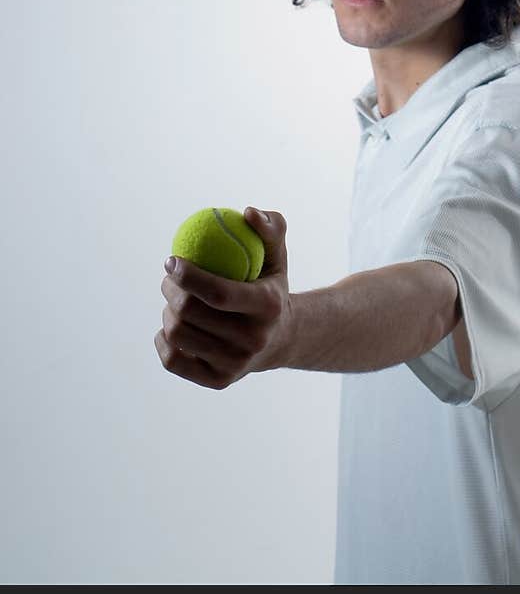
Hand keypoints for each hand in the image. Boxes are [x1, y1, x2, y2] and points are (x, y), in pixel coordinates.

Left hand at [154, 207, 294, 389]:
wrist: (282, 338)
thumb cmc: (271, 284)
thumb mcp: (276, 254)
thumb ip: (270, 227)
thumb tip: (247, 213)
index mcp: (268, 306)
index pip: (219, 292)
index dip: (188, 275)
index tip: (171, 260)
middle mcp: (254, 340)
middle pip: (191, 313)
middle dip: (170, 289)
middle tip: (169, 277)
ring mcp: (236, 364)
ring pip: (179, 335)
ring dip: (167, 311)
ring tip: (173, 299)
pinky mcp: (219, 381)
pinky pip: (173, 360)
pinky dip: (163, 340)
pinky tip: (168, 325)